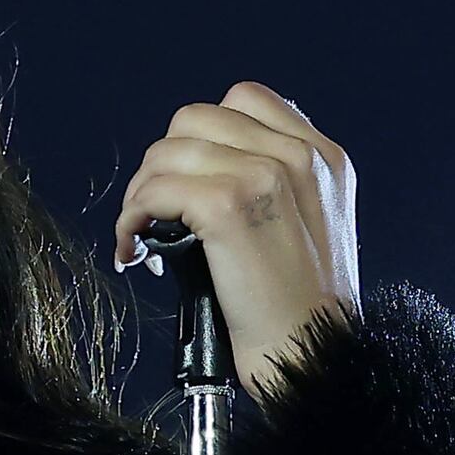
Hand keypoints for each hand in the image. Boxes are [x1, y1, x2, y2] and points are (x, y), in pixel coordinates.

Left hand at [112, 83, 359, 389]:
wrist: (315, 355)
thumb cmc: (303, 311)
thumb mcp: (313, 224)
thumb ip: (277, 183)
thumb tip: (203, 170)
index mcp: (322, 156)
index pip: (243, 99)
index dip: (201, 135)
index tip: (187, 180)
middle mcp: (298, 156)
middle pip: (195, 119)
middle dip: (162, 163)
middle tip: (155, 211)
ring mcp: (265, 175)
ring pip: (168, 150)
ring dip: (141, 193)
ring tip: (142, 233)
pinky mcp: (231, 206)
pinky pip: (155, 191)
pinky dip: (132, 219)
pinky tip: (135, 248)